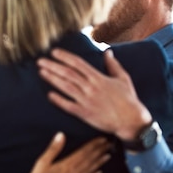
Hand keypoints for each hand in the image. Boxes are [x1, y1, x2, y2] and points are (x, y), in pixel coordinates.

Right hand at [27, 133, 109, 172]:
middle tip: (109, 144)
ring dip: (100, 162)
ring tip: (108, 155)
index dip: (94, 145)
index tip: (102, 139)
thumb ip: (53, 149)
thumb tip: (61, 134)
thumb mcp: (42, 163)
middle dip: (100, 151)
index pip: (84, 152)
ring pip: (91, 170)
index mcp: (68, 165)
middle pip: (90, 160)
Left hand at [37, 48, 151, 140]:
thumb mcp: (123, 78)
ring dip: (52, 79)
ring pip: (66, 87)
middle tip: (40, 61)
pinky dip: (59, 100)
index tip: (53, 52)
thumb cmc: (128, 99)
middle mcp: (91, 87)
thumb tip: (107, 51)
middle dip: (53, 66)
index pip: (78, 63)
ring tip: (41, 72)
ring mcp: (87, 101)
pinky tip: (49, 95)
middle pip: (68, 74)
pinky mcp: (85, 114)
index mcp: (98, 78)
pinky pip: (69, 106)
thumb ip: (113, 65)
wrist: (132, 121)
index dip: (64, 56)